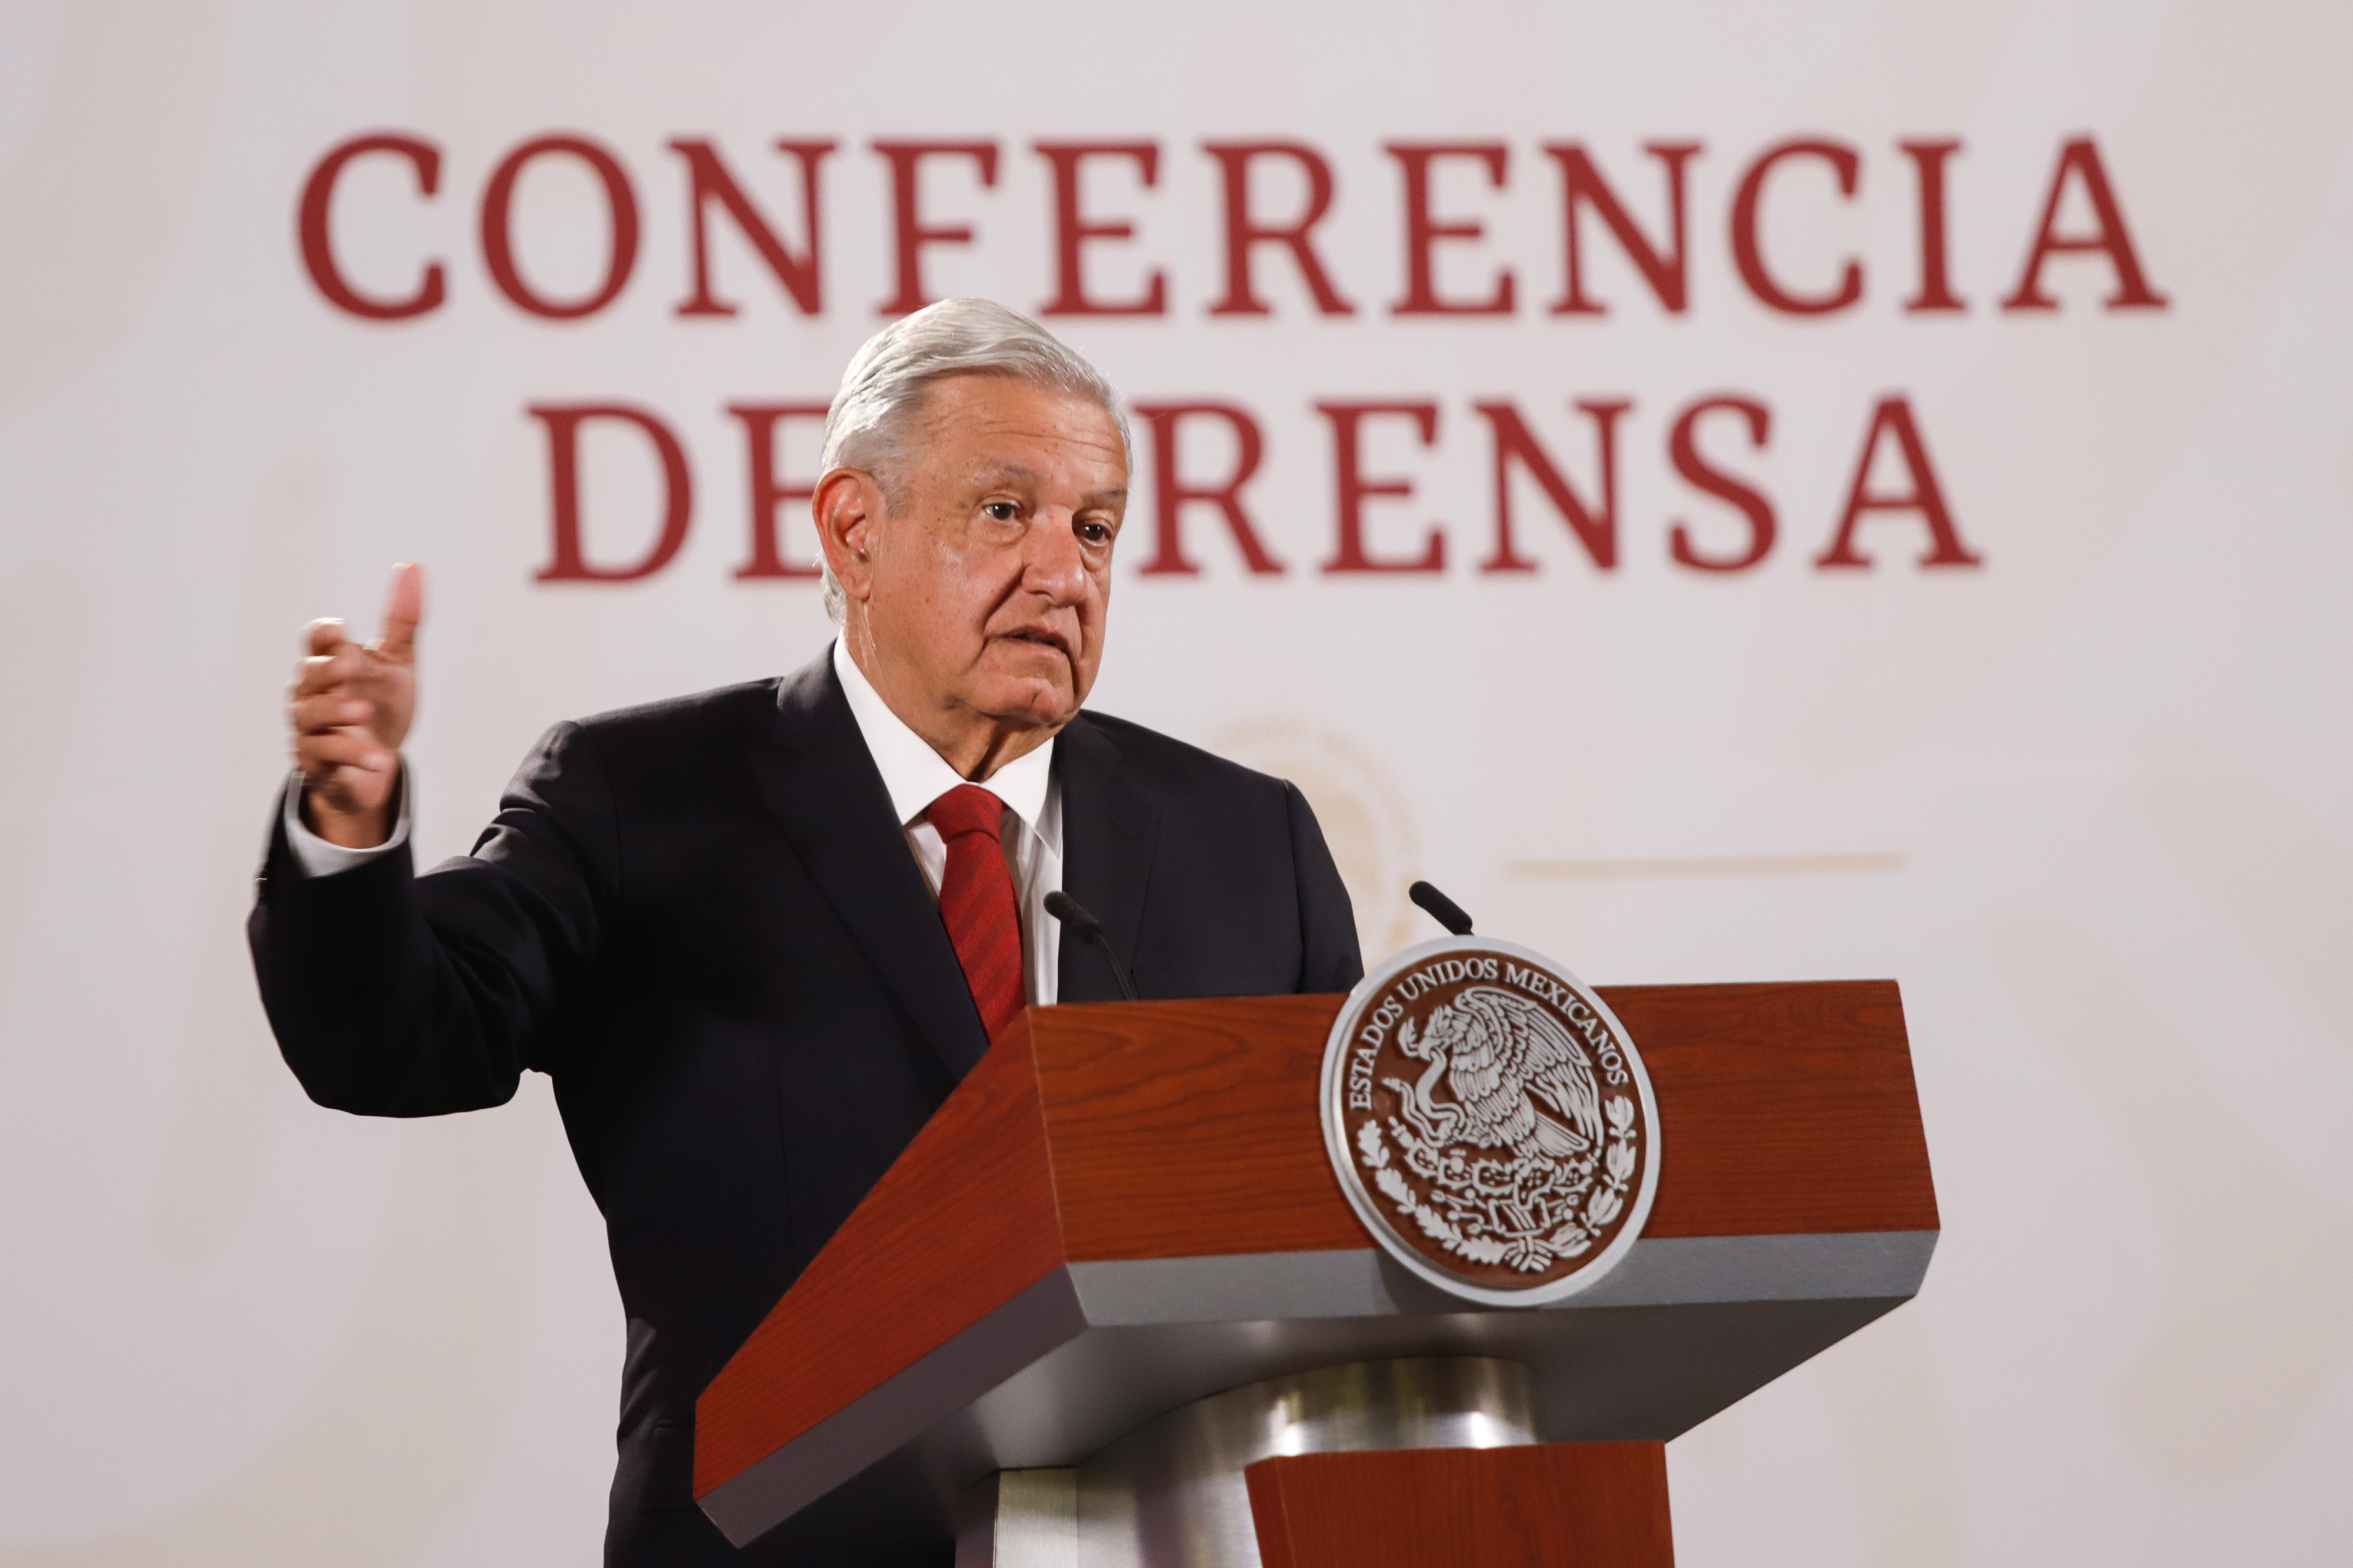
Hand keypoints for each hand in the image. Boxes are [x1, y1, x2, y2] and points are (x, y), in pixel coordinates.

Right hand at [288, 563, 421, 847]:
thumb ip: (402, 619)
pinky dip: (352, 756)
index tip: (342, 631)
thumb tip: (413, 565)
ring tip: (365, 714)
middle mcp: (310, 692)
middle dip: (328, 670)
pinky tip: (379, 761)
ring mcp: (309, 727)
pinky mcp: (315, 761)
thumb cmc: (382, 704)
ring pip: (311, 715)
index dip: (325, 634)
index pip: (316, 639)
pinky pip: (325, 756)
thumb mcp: (398, 662)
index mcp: (329, 661)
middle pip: (309, 674)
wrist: (377, 763)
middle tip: (351, 667)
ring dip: (337, 713)